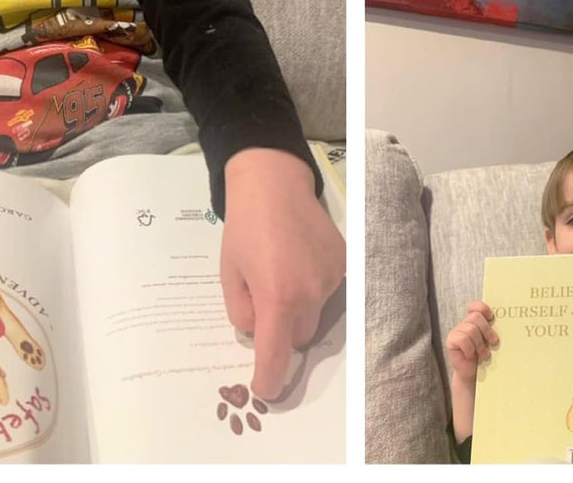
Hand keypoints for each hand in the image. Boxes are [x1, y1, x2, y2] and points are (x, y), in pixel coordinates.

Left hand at [220, 147, 344, 400]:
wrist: (273, 184)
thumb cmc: (243, 229)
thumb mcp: (228, 276)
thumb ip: (242, 313)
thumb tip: (259, 332)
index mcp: (277, 297)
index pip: (276, 356)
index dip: (269, 380)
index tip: (264, 389)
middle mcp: (311, 292)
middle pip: (299, 338)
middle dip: (281, 331)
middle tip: (264, 300)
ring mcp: (332, 277)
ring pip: (315, 315)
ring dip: (298, 306)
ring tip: (281, 269)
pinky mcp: (344, 263)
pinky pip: (327, 292)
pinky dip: (313, 286)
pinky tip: (299, 258)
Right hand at [445, 300, 498, 381]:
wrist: (475, 376)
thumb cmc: (486, 357)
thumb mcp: (492, 342)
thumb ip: (495, 330)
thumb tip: (511, 324)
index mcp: (475, 320)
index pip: (475, 306)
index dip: (483, 308)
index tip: (492, 317)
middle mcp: (465, 323)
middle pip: (476, 317)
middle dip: (487, 330)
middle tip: (493, 342)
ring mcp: (456, 331)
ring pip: (471, 329)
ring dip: (480, 344)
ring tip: (484, 354)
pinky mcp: (451, 340)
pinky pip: (463, 339)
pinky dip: (470, 349)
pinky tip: (471, 355)